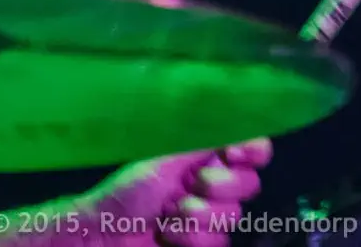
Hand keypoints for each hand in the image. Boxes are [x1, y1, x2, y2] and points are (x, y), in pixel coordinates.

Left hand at [72, 139, 272, 246]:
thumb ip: (198, 146)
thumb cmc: (128, 191)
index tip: (233, 154)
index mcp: (202, 159)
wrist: (108, 232)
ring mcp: (212, 216)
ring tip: (167, 215)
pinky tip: (168, 234)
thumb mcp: (161, 162)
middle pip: (249, 183)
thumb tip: (231, 126)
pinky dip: (190, 237)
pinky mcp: (207, 242)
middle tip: (194, 186)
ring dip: (196, 216)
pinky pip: (219, 241)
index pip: (247, 149)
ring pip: (233, 216)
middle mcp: (213, 185)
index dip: (252, 150)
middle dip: (220, 186)